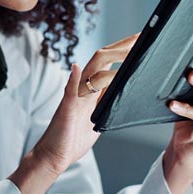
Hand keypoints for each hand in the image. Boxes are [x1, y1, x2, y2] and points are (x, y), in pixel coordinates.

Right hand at [10, 33, 138, 193]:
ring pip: (89, 71)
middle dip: (121, 47)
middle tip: (139, 36)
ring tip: (126, 50)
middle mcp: (81, 90)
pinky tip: (77, 68)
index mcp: (90, 92)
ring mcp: (73, 98)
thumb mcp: (97, 120)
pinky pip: (68, 92)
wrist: (53, 157)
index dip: (123, 52)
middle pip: (101, 60)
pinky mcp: (65, 110)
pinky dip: (73, 79)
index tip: (139, 41)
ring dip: (108, 58)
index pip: (108, 65)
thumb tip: (123, 94)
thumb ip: (107, 104)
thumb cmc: (72, 140)